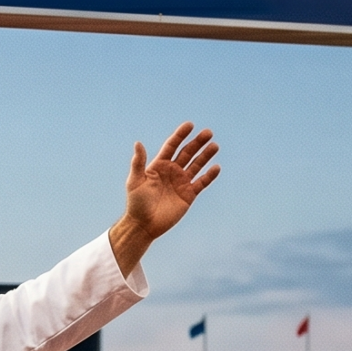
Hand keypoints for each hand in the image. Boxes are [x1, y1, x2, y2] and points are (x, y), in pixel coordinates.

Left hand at [124, 123, 219, 240]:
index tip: (189, 125)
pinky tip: (216, 167)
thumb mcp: (135, 181)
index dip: (180, 135)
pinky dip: (209, 175)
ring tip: (214, 146)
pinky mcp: (189, 195)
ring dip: (206, 155)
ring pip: (196, 165)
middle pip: (187, 152)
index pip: (172, 145)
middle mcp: (172, 171)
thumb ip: (138, 163)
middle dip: (197, 142)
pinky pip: (201, 182)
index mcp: (159, 165)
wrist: (144, 225)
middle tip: (208, 133)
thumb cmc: (136, 203)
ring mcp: (181, 182)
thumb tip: (138, 143)